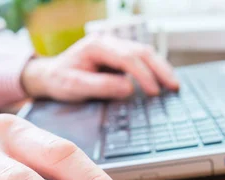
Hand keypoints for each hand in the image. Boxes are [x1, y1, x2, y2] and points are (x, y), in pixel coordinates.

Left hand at [21, 35, 178, 101]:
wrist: (49, 76)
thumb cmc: (59, 81)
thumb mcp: (74, 86)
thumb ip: (100, 86)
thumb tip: (128, 88)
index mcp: (97, 46)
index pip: (128, 58)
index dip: (143, 75)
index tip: (153, 92)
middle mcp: (108, 42)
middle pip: (141, 51)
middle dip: (160, 69)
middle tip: (174, 86)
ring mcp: (114, 48)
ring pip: (144, 54)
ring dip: (160, 68)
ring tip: (173, 85)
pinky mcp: (117, 57)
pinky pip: (139, 60)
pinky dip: (153, 70)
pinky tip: (162, 80)